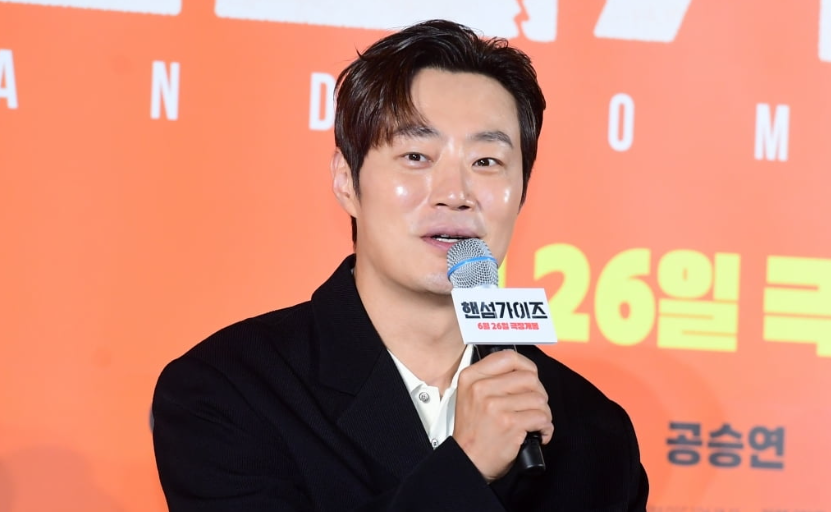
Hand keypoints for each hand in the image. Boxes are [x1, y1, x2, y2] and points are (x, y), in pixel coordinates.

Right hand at [452, 350, 553, 481]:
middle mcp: (481, 388)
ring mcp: (495, 406)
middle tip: (533, 406)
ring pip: (539, 398)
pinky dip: (546, 428)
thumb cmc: (473, 431)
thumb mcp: (470, 396)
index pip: (508, 357)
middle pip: (529, 378)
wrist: (467, 461)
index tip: (531, 377)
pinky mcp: (509, 424)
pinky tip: (538, 433)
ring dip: (543, 413)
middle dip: (538, 393)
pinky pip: (542, 418)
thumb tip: (523, 371)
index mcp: (471, 377)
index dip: (526, 366)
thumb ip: (491, 379)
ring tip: (534, 422)